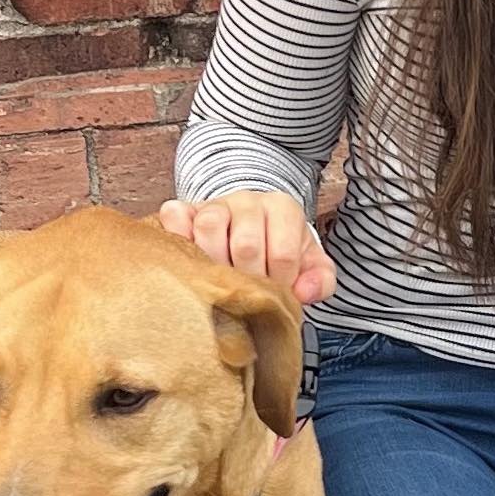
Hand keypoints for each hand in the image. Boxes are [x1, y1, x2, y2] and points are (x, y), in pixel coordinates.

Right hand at [158, 192, 337, 305]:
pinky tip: (187, 261)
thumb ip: (319, 280)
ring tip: (220, 282)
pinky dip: (177, 238)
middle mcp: (249, 200)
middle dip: (247, 281)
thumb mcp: (309, 264)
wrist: (251, 227)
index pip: (283, 254)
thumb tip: (303, 294)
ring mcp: (215, 203)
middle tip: (246, 295)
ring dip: (213, 264)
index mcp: (283, 209)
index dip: (279, 284)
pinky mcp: (185, 210)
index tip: (275, 294)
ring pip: (209, 227)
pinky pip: (174, 216)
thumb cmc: (279, 250)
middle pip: (246, 245)